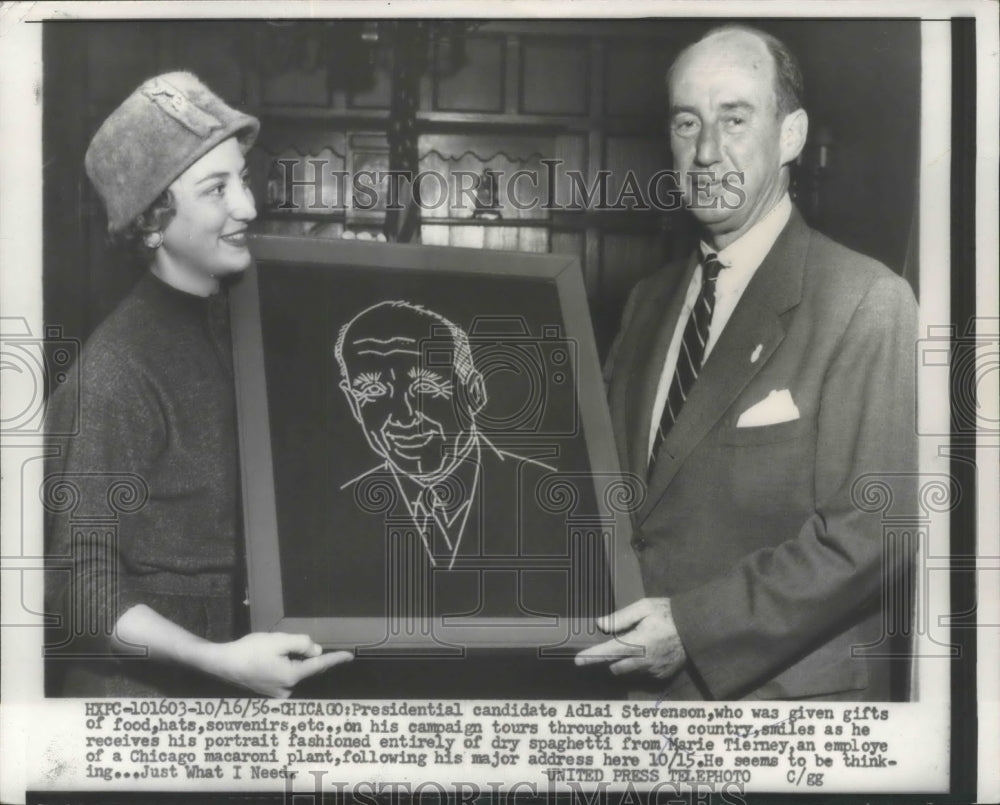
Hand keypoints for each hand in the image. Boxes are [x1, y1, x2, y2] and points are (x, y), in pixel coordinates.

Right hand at [202, 632, 352, 697]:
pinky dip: (287, 667)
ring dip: (296, 662)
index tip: (350, 656)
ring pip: (295, 673)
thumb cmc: (250, 651)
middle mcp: (286, 690)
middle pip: (307, 670)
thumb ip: (301, 644)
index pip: (319, 666)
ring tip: (278, 650)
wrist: (222, 663)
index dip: (335, 658)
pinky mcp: (267, 691)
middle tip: (305, 646)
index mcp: (291, 677)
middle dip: (310, 657)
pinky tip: (274, 658)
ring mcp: (276, 693)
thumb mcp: (279, 641)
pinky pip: (285, 677)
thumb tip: (316, 651)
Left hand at [575, 597, 686, 679]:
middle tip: (613, 646)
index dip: (591, 656)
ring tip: (635, 646)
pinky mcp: (662, 675)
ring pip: (629, 671)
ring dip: (625, 662)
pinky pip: (643, 673)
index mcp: (638, 642)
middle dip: (610, 659)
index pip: (608, 652)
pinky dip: (640, 665)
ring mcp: (654, 670)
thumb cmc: (669, 614)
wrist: (698, 629)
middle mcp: (644, 661)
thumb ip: (621, 617)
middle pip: (616, 666)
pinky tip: (649, 652)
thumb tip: (601, 624)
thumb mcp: (644, 607)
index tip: (578, 661)